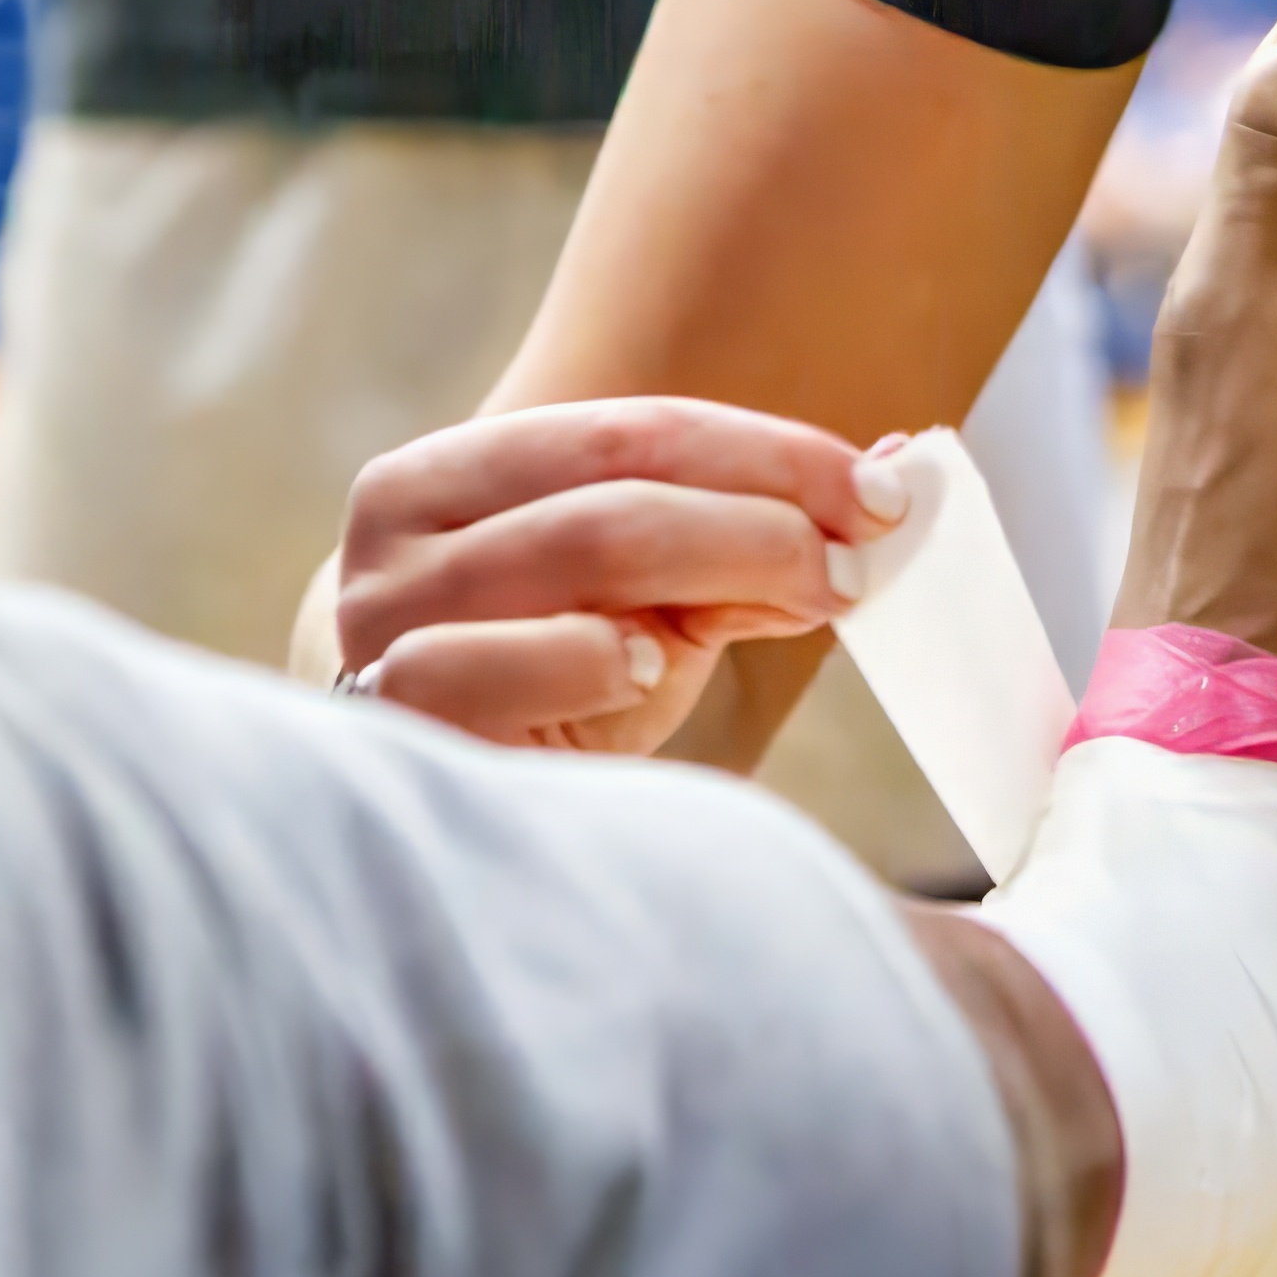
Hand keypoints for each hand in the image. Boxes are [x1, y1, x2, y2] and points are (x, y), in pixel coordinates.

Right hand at [331, 396, 908, 753]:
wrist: (439, 842)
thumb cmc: (549, 701)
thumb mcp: (645, 609)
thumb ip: (745, 539)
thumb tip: (900, 472)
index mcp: (436, 482)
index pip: (628, 434)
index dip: (771, 452)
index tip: (885, 488)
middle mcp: (387, 550)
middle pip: (615, 489)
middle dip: (766, 512)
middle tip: (866, 551)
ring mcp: (375, 640)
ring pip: (574, 549)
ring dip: (720, 561)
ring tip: (811, 594)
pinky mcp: (391, 729)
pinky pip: (488, 662)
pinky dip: (586, 653)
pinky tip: (649, 669)